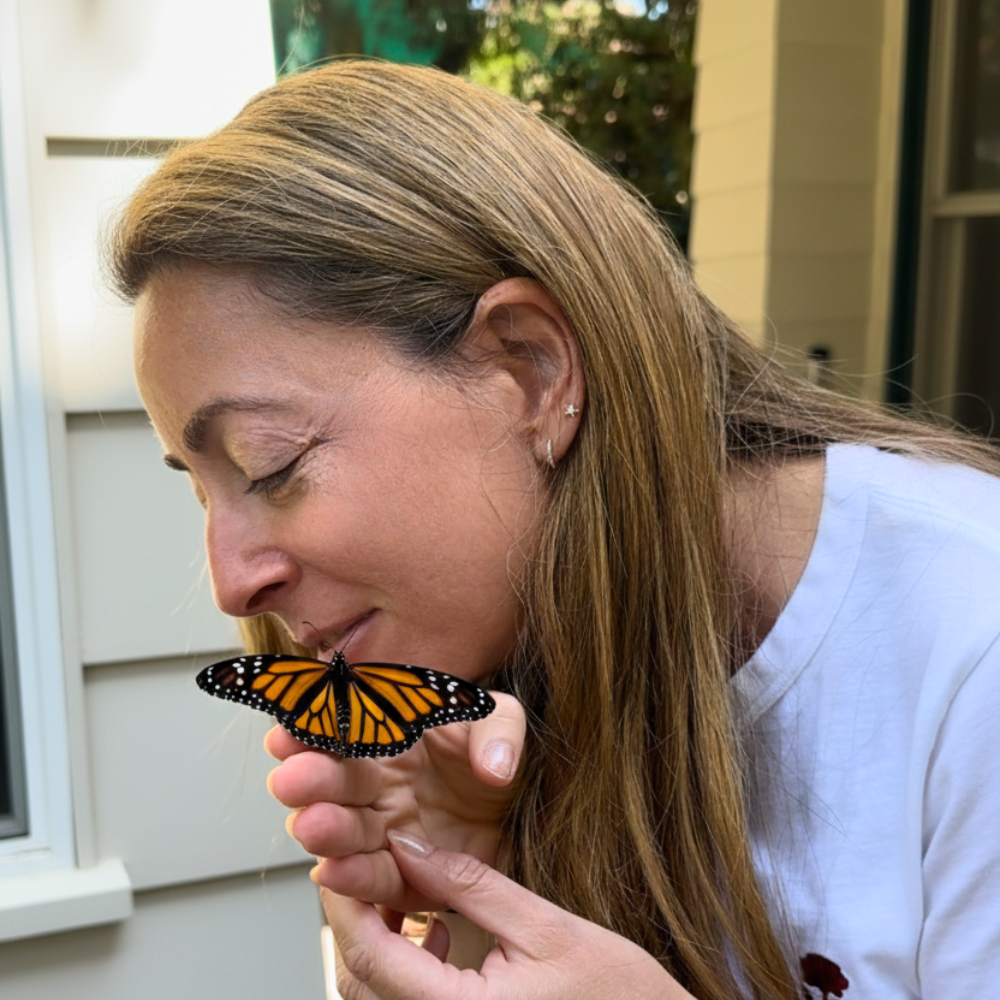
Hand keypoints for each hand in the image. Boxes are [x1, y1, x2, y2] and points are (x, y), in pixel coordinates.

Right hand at [265, 692, 524, 912]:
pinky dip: (356, 879)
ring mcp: (388, 833)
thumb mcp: (499, 720)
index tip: (289, 734)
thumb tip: (494, 767)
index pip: (342, 734)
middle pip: (337, 786)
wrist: (517, 807)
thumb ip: (498, 730)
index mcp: (388, 741)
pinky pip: (378, 880)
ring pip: (349, 836)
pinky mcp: (407, 879)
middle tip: (291, 781)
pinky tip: (334, 871)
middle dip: (311, 783)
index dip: (313, 734)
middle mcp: (377, 788)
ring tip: (312, 827)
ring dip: (327, 834)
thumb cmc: (494, 754)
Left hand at [324, 831, 691, 999]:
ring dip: (379, 940)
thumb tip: (410, 845)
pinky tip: (438, 932)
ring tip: (406, 889)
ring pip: (377, 996)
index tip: (343, 854)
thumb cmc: (618, 998)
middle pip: (360, 980)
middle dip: (356, 916)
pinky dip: (405, 965)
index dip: (345, 899)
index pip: (369, 954)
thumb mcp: (545, 927)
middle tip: (369, 861)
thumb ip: (472, 885)